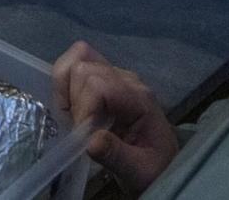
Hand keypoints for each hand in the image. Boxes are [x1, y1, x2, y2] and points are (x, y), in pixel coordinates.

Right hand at [52, 42, 179, 195]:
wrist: (163, 163)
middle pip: (84, 69)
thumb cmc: (153, 168)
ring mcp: (116, 76)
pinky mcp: (105, 79)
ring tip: (73, 114)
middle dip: (74, 101)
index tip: (84, 139)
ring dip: (66, 87)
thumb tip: (91, 142)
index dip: (83, 111)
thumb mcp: (140, 172)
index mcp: (139, 99)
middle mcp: (127, 80)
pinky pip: (78, 63)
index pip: (98, 86)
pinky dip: (65, 82)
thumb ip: (117, 156)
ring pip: (78, 58)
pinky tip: (72, 108)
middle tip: (80, 130)